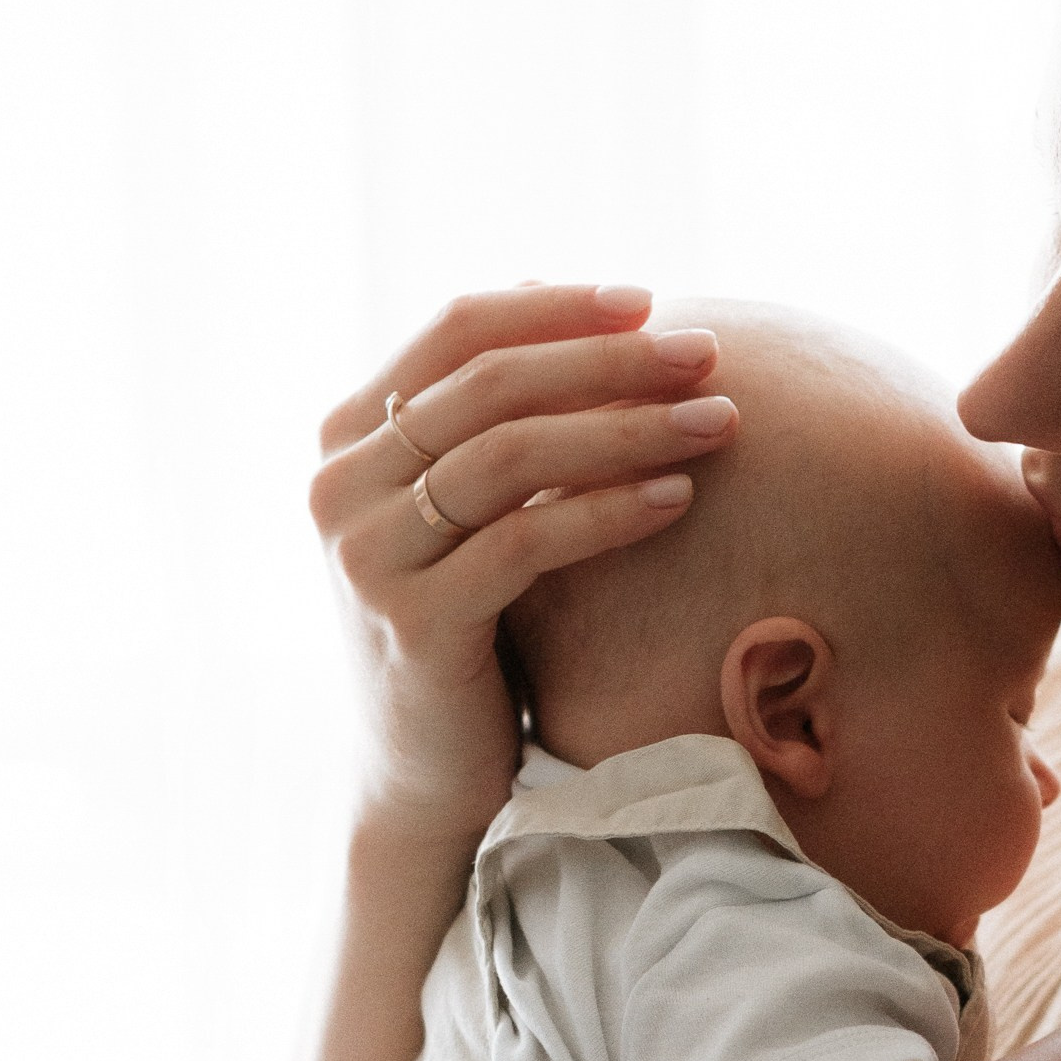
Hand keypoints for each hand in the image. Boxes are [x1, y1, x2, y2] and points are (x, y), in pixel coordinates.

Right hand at [311, 285, 740, 845]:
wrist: (424, 772)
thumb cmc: (468, 630)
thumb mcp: (468, 510)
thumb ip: (489, 418)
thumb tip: (547, 287)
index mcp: (348, 435)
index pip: (456, 329)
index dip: (558, 309)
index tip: (651, 302)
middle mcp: (341, 483)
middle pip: (492, 384)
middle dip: (611, 362)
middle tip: (708, 355)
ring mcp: (367, 552)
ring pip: (511, 456)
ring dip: (627, 429)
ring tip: (719, 423)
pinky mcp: (412, 621)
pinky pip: (526, 542)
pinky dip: (609, 512)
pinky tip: (679, 497)